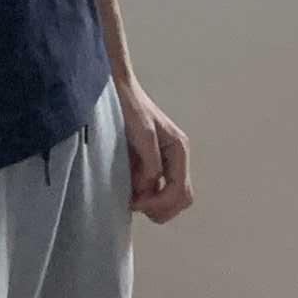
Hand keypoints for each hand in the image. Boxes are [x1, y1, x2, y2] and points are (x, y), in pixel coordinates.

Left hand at [117, 71, 192, 222]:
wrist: (116, 90)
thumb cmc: (130, 107)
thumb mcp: (143, 133)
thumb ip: (150, 163)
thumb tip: (148, 189)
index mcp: (179, 150)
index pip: (180, 191)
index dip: (159, 203)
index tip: (135, 202)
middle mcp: (175, 159)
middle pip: (181, 199)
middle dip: (160, 207)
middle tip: (135, 204)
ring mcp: (163, 162)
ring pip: (170, 198)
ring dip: (152, 204)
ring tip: (131, 197)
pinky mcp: (149, 164)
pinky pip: (155, 190)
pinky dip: (145, 197)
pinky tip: (128, 190)